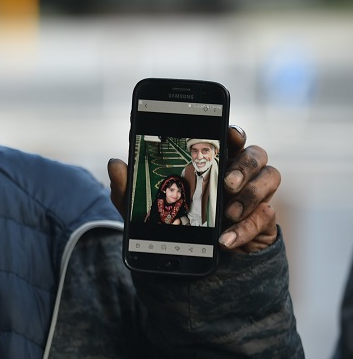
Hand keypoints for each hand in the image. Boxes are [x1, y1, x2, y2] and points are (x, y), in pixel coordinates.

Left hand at [107, 125, 280, 253]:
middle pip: (256, 152)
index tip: (229, 132)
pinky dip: (246, 229)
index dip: (233, 131)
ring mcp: (255, 195)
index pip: (230, 136)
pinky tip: (226, 240)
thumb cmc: (171, 221)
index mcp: (212, 160)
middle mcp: (239, 172)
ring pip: (271, 177)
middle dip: (244, 164)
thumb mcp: (143, 207)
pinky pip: (266, 217)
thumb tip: (115, 164)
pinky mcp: (263, 220)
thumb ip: (129, 186)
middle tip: (226, 181)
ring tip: (228, 212)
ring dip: (252, 193)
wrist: (194, 257)